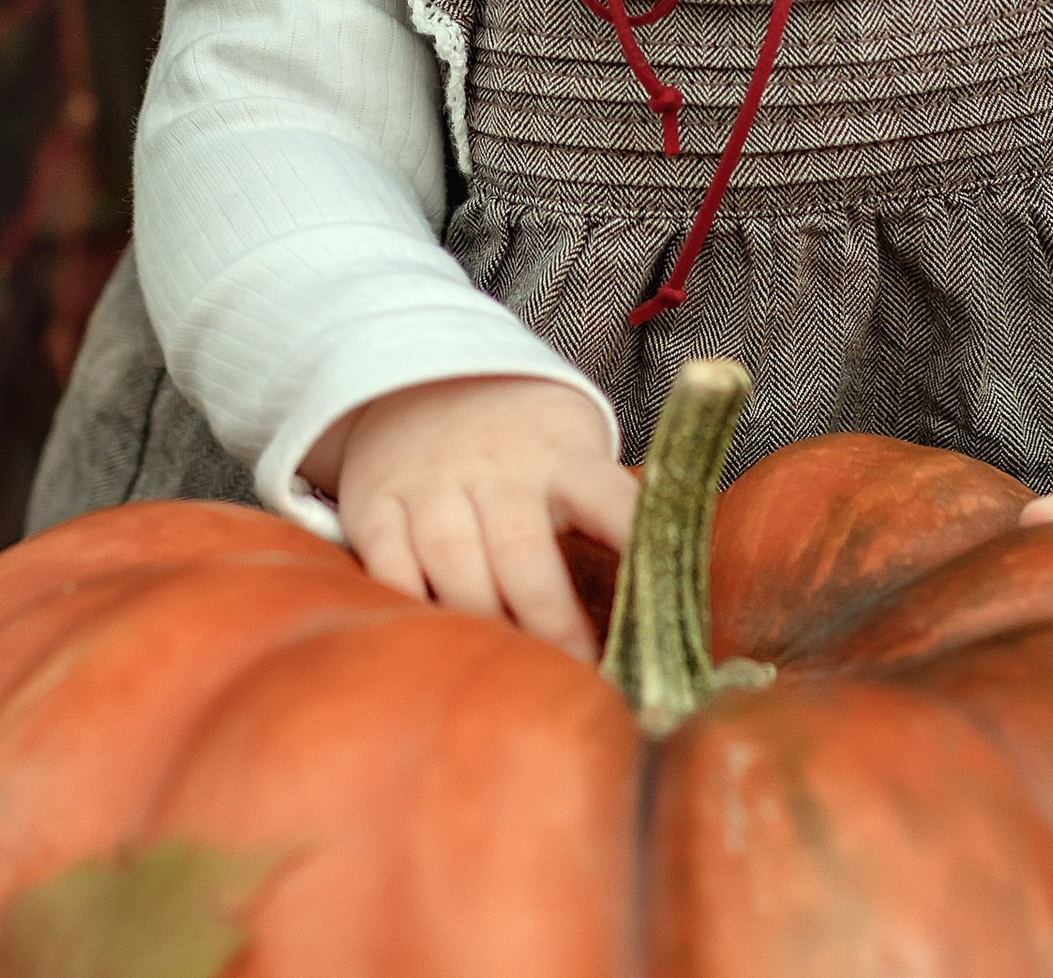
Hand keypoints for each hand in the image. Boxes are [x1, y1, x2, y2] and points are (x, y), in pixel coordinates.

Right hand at [302, 375, 636, 663]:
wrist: (423, 374)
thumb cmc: (525, 439)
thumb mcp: (574, 448)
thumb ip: (610, 511)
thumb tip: (675, 593)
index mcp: (562, 458)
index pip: (610, 498)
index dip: (634, 543)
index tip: (659, 596)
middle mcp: (496, 471)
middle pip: (523, 549)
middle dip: (550, 621)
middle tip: (577, 677)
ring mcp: (432, 485)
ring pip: (454, 561)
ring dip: (482, 622)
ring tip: (509, 678)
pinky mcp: (377, 503)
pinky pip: (387, 562)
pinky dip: (406, 604)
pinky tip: (431, 641)